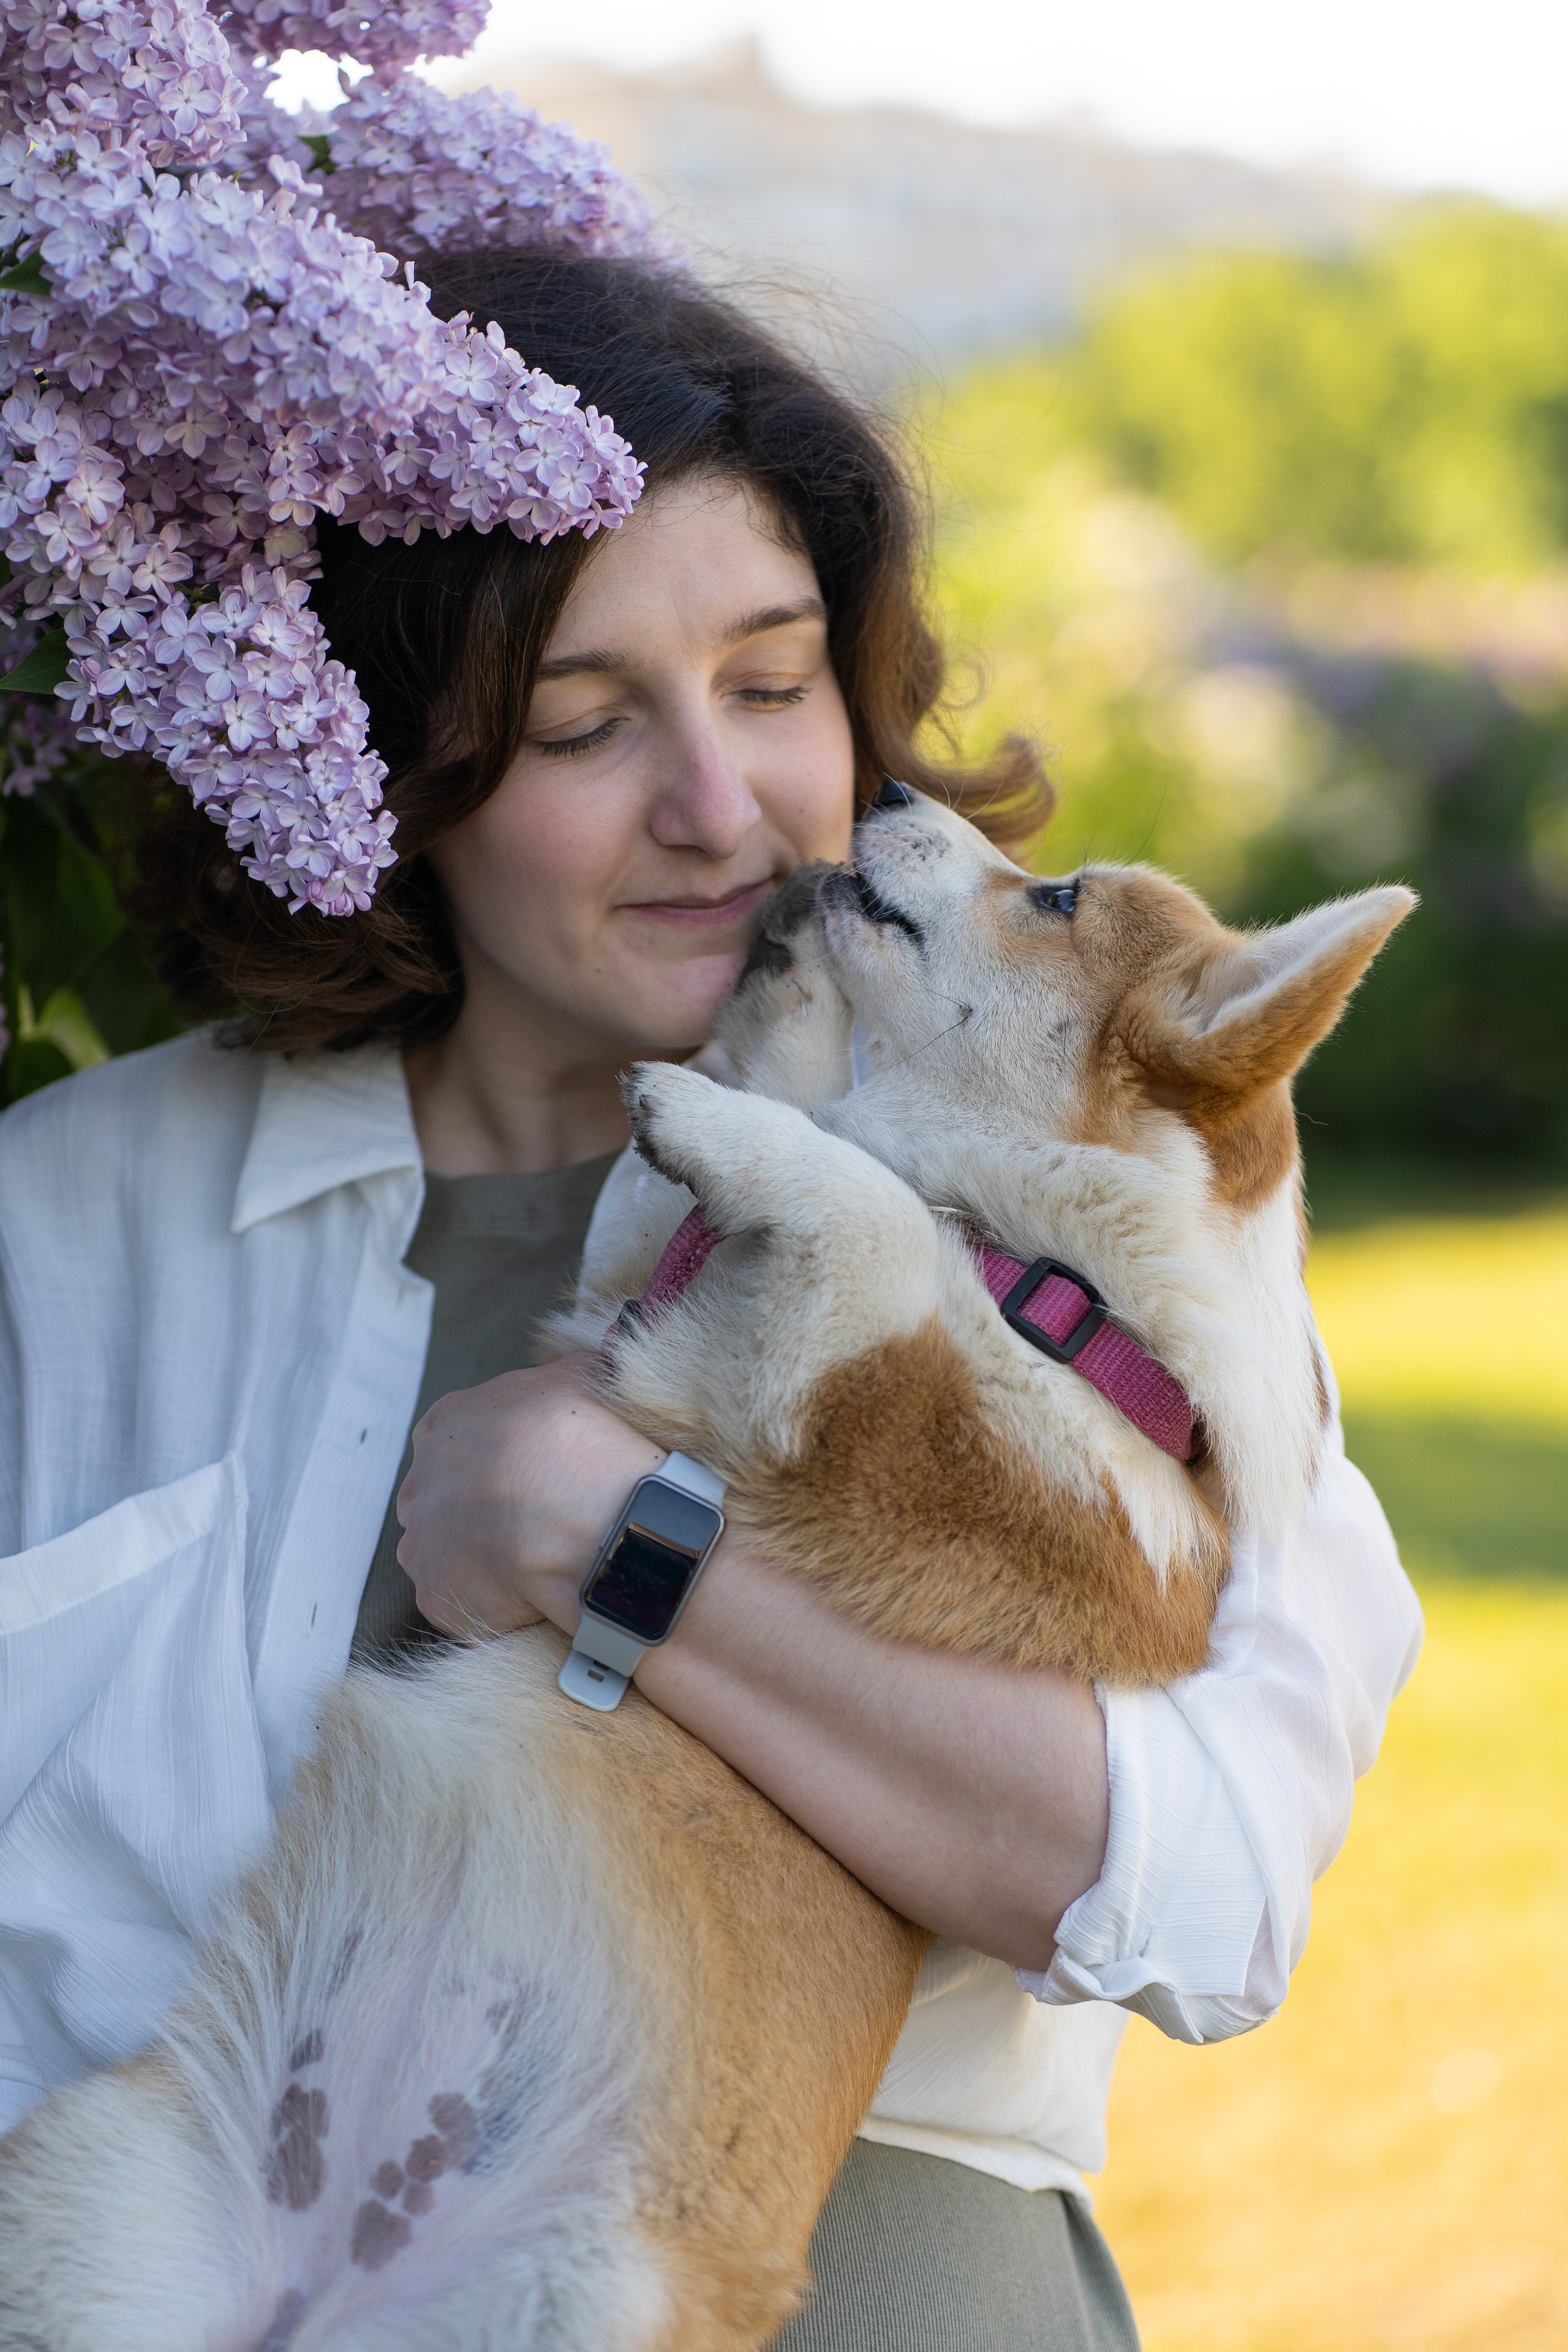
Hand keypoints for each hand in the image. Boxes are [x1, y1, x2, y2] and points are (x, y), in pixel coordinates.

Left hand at [395, 1352, 665, 1639]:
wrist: (582, 1511)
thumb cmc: (582, 1437)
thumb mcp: (581, 1376)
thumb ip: (563, 1375)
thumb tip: (576, 1370)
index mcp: (445, 1425)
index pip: (458, 1445)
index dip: (497, 1463)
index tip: (533, 1477)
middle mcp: (419, 1483)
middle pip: (444, 1502)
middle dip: (481, 1515)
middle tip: (536, 1524)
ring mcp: (422, 1544)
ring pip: (448, 1556)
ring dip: (484, 1562)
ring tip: (540, 1565)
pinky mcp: (435, 1596)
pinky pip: (466, 1603)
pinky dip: (498, 1605)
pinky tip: (537, 1595)